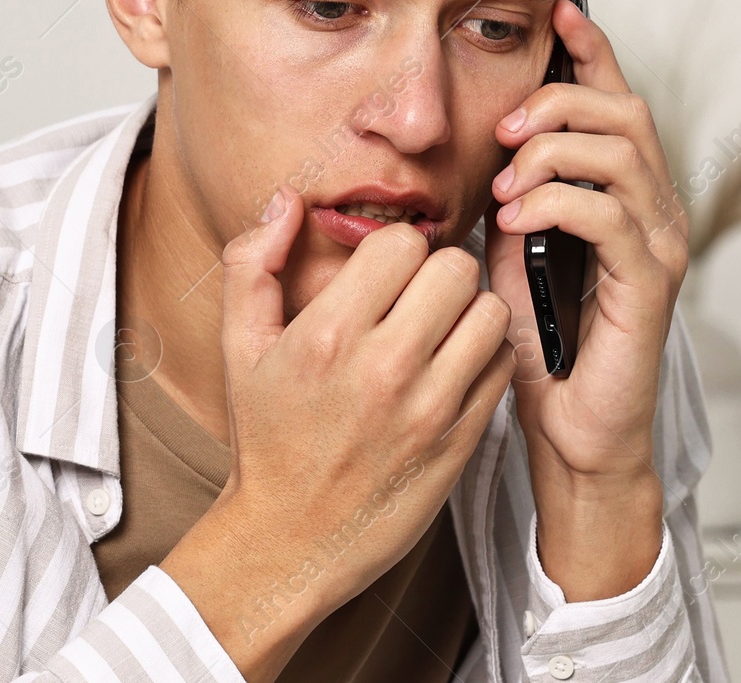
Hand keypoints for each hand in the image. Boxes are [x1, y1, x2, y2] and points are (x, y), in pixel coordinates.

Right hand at [161, 183, 514, 681]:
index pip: (402, 242)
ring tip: (438, 330)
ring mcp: (429, 408)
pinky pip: (501, 366)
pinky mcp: (461, 441)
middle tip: (416, 296)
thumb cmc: (267, 438)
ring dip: (467, 313)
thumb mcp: (239, 347)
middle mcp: (384, 368)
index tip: (381, 274)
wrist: (290, 541)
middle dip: (436, 272)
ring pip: (490, 313)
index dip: (393, 249)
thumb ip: (251, 262)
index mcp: (329, 335)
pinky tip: (450, 369)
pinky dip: (483, 357)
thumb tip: (287, 199)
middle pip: (456, 267)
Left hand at [484, 0, 689, 595]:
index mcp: (625, 195)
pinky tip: (516, 219)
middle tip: (503, 127)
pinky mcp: (651, 283)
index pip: (617, 102)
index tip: (555, 13)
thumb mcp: (514, 252)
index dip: (591, 52)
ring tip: (504, 185)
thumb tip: (489, 146)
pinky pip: (608, 213)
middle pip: (623, 112)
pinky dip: (555, 201)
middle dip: (556, 103)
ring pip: (620, 152)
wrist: (570, 429)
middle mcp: (655, 210)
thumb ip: (515, 196)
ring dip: (550, 152)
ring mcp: (660, 244)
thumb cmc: (542, 347)